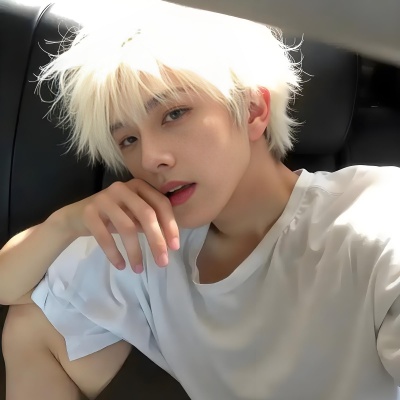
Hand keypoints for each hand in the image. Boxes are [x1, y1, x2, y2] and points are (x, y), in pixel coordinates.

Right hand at [58, 179, 178, 272]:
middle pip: (146, 214)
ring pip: (127, 227)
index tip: (174, 247)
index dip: (170, 226)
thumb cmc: (114, 216)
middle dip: (156, 240)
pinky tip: (121, 265)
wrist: (77, 216)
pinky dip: (114, 253)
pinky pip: (105, 236)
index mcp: (139, 186)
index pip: (161, 204)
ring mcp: (104, 198)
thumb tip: (171, 242)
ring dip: (135, 252)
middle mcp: (122, 188)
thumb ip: (152, 221)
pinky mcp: (89, 212)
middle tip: (163, 262)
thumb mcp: (135, 214)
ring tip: (139, 269)